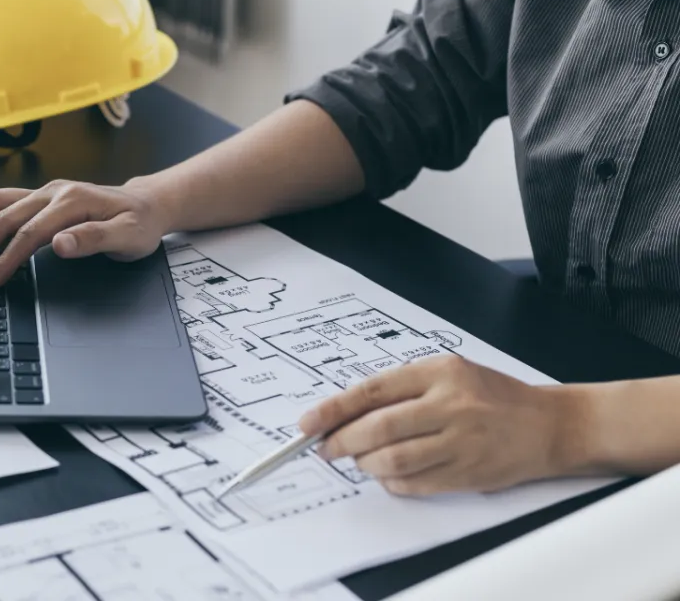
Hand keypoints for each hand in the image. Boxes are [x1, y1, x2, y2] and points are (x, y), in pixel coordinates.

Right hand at [0, 179, 170, 286]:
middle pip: (5, 218)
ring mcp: (46, 191)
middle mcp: (54, 191)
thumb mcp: (128, 237)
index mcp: (73, 201)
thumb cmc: (139, 224)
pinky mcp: (42, 195)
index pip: (30, 233)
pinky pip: (6, 202)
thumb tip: (59, 244)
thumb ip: (93, 239)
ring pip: (0, 204)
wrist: (146, 204)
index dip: (7, 259)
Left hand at [298, 355, 577, 495]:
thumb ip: (402, 388)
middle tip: (326, 447)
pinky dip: (392, 481)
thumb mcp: (449, 373)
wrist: (550, 425)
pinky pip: (414, 484)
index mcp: (440, 372)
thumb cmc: (492, 396)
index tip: (307, 423)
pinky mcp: (467, 474)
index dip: (334, 409)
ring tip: (360, 459)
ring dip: (365, 463)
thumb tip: (346, 412)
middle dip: (342, 441)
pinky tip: (389, 473)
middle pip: (378, 429)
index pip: (373, 391)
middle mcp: (450, 405)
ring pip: (393, 460)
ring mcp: (460, 442)